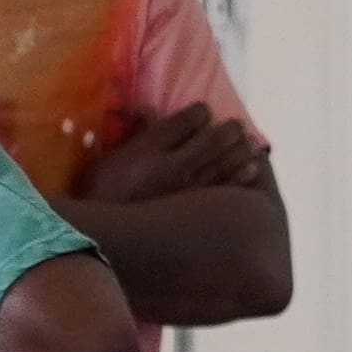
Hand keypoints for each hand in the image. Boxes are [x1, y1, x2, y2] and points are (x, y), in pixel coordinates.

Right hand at [75, 102, 268, 207]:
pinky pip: (226, 191)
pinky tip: (252, 169)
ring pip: (225, 163)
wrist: (99, 242)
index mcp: (146, 150)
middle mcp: (170, 168)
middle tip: (237, 126)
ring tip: (251, 144)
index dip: (200, 112)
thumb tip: (149, 110)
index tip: (205, 111)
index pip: (185, 120)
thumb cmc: (101, 197)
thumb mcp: (110, 160)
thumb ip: (135, 136)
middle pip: (212, 140)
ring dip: (242, 150)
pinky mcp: (196, 215)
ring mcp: (186, 192)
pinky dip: (242, 177)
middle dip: (229, 129)